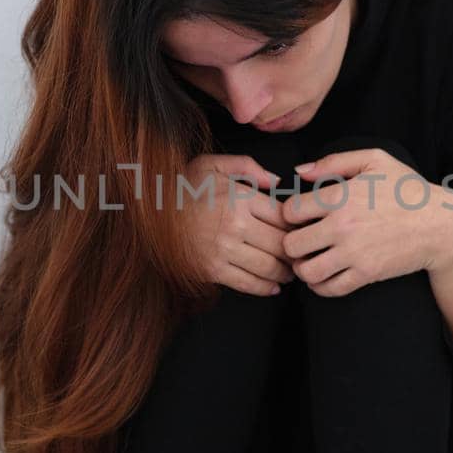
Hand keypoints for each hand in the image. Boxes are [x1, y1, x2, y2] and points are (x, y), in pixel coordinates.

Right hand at [181, 153, 294, 296]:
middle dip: (296, 252)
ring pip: (269, 267)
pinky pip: (248, 283)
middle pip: (281, 244)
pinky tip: (273, 286)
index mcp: (239, 198)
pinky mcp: (211, 270)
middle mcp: (235, 225)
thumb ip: (248, 167)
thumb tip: (277, 182)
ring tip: (291, 272)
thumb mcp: (213, 165)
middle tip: (302, 254)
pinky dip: (266, 288)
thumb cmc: (183, 187)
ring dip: (286, 273)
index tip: (302, 230)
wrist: (149, 213)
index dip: (298, 225)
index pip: (284, 216)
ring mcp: (223, 250)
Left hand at [284, 146, 452, 296]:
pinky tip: (324, 275)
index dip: (289, 214)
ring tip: (310, 260)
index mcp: (340, 196)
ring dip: (303, 268)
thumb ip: (334, 162)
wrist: (440, 224)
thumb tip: (300, 172)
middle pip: (291, 244)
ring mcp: (353, 253)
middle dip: (291, 243)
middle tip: (300, 241)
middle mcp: (342, 226)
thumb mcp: (375, 160)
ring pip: (306, 271)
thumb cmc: (407, 189)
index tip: (299, 217)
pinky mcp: (366, 274)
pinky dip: (320, 286)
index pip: (290, 211)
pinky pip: (328, 289)